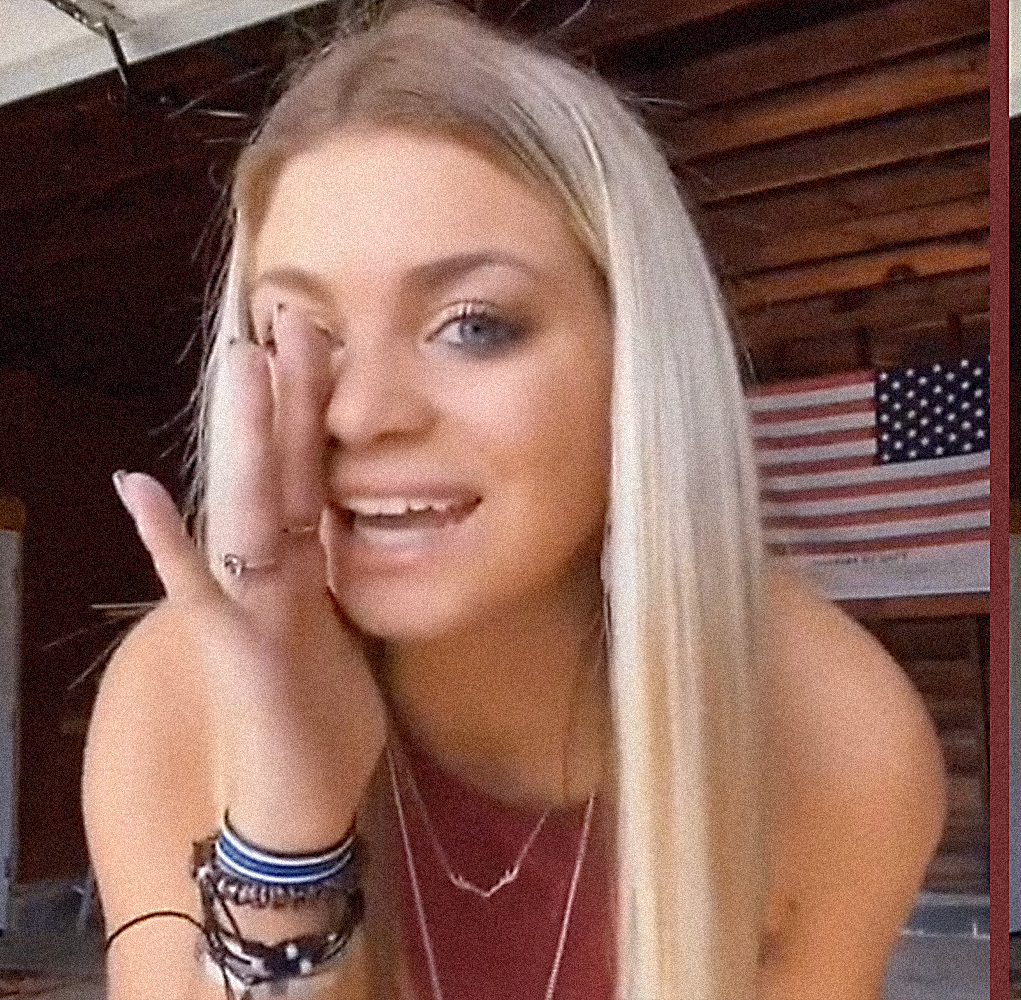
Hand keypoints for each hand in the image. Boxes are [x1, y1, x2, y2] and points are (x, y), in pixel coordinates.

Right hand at [114, 305, 384, 850]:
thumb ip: (333, 568)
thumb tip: (345, 515)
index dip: (314, 406)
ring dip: (240, 436)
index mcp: (296, 566)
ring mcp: (244, 607)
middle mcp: (264, 574)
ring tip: (237, 364)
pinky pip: (201, 592)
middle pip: (275, 468)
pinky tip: (139, 490)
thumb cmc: (321, 718)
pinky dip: (170, 543)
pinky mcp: (239, 651)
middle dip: (282, 394)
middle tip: (287, 310)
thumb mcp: (342, 626)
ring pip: (242, 506)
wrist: (295, 802)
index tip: (323, 332)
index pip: (306, 469)